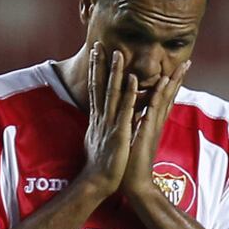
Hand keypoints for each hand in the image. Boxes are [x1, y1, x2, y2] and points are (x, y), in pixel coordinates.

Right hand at [82, 42, 136, 195]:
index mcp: (98, 120)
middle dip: (100, 65)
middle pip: (99, 86)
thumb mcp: (97, 142)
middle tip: (100, 45)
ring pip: (113, 93)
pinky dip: (130, 94)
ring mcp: (110, 125)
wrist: (98, 183)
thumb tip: (97, 121)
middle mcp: (102, 118)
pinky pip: (125, 110)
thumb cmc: (101, 166)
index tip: (95, 54)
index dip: (95, 72)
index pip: (95, 90)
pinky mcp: (120, 133)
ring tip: (118, 54)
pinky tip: (133, 80)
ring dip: (115, 73)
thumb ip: (98, 129)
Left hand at [121, 61, 189, 197]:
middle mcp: (155, 123)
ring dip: (172, 82)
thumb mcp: (135, 140)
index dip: (170, 84)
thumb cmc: (132, 164)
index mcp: (152, 124)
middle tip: (188, 62)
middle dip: (178, 79)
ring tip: (181, 66)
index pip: (162, 100)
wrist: (135, 183)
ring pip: (164, 100)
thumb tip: (138, 118)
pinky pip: (153, 110)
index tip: (176, 69)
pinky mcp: (147, 132)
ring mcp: (153, 127)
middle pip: (168, 96)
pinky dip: (158, 96)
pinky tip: (162, 83)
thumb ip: (139, 128)